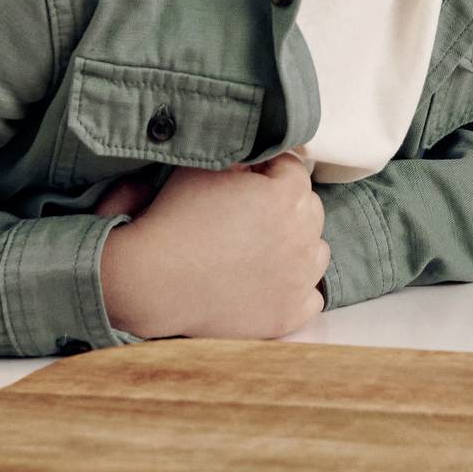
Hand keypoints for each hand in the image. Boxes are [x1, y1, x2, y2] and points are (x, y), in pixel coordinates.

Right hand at [97, 151, 330, 341]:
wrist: (155, 281)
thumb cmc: (176, 219)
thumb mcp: (205, 169)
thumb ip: (241, 157)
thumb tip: (256, 161)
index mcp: (285, 196)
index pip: (294, 170)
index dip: (271, 169)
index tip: (251, 176)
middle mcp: (302, 236)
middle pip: (310, 209)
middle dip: (287, 204)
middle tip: (253, 212)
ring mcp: (300, 279)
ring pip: (317, 251)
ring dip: (298, 245)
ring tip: (264, 247)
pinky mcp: (290, 314)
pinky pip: (312, 296)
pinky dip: (297, 288)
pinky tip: (271, 283)